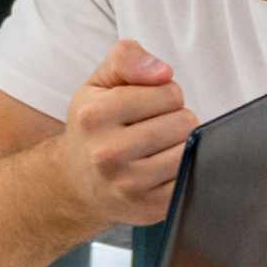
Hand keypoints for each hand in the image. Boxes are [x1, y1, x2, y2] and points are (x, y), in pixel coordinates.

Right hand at [60, 40, 198, 227]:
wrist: (75, 181)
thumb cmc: (93, 126)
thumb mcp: (98, 84)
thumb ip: (126, 59)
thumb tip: (163, 72)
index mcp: (93, 116)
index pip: (168, 92)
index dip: (164, 94)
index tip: (147, 104)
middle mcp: (107, 152)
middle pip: (184, 121)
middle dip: (175, 119)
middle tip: (152, 127)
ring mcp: (129, 184)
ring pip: (189, 150)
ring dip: (181, 145)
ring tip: (157, 147)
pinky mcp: (149, 207)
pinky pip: (191, 178)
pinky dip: (183, 170)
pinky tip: (162, 168)